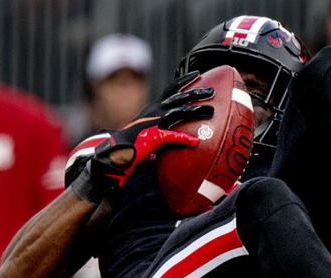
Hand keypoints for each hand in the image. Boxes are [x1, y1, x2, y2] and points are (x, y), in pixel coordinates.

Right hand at [73, 75, 214, 200]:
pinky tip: (195, 141)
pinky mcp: (153, 136)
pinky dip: (182, 138)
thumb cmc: (138, 142)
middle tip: (212, 90)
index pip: (171, 90)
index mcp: (155, 108)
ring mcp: (155, 122)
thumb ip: (170, 128)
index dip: (184, 80)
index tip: (197, 73)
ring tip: (211, 110)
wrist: (118, 150)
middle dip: (195, 91)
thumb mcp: (155, 130)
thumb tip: (187, 134)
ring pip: (178, 111)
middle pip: (178, 96)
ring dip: (195, 110)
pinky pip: (170, 136)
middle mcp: (155, 111)